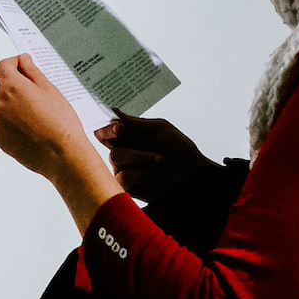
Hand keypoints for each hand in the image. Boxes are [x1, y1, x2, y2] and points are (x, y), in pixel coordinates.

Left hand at [0, 53, 88, 178]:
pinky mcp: (0, 139)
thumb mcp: (50, 89)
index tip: (22, 66)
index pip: (2, 66)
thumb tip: (22, 60)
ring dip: (11, 102)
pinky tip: (31, 127)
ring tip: (34, 112)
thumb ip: (32, 71)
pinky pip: (2, 123)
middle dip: (10, 81)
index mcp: (12, 87)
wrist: (62, 155)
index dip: (13, 63)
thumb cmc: (61, 123)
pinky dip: (11, 121)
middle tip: (30, 88)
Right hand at [90, 114, 208, 202]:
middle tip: (144, 146)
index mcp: (128, 136)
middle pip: (109, 145)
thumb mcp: (161, 130)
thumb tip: (114, 112)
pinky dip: (141, 174)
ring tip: (161, 161)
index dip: (107, 127)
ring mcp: (123, 169)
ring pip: (116, 159)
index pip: (105, 130)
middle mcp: (123, 152)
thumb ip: (135, 123)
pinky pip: (122, 178)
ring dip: (141, 158)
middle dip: (127, 143)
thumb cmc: (180, 151)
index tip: (119, 127)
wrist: (193, 174)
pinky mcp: (127, 187)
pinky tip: (156, 173)